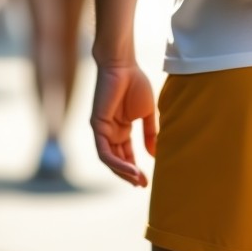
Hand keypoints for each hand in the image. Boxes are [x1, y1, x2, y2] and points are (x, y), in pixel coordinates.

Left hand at [91, 62, 157, 186]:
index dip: (134, 168)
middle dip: (129, 174)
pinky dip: (117, 162)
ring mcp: (102, 130)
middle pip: (117, 160)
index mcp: (121, 128)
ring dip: (123, 172)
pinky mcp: (97, 126)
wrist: (123, 65)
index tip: (146, 180)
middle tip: (143, 184)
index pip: (126, 154)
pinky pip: (105, 152)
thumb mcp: (147, 113)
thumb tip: (154, 155)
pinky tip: (130, 168)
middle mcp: (110, 132)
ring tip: (138, 180)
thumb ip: (150, 133)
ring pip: (110, 160)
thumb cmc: (136, 83)